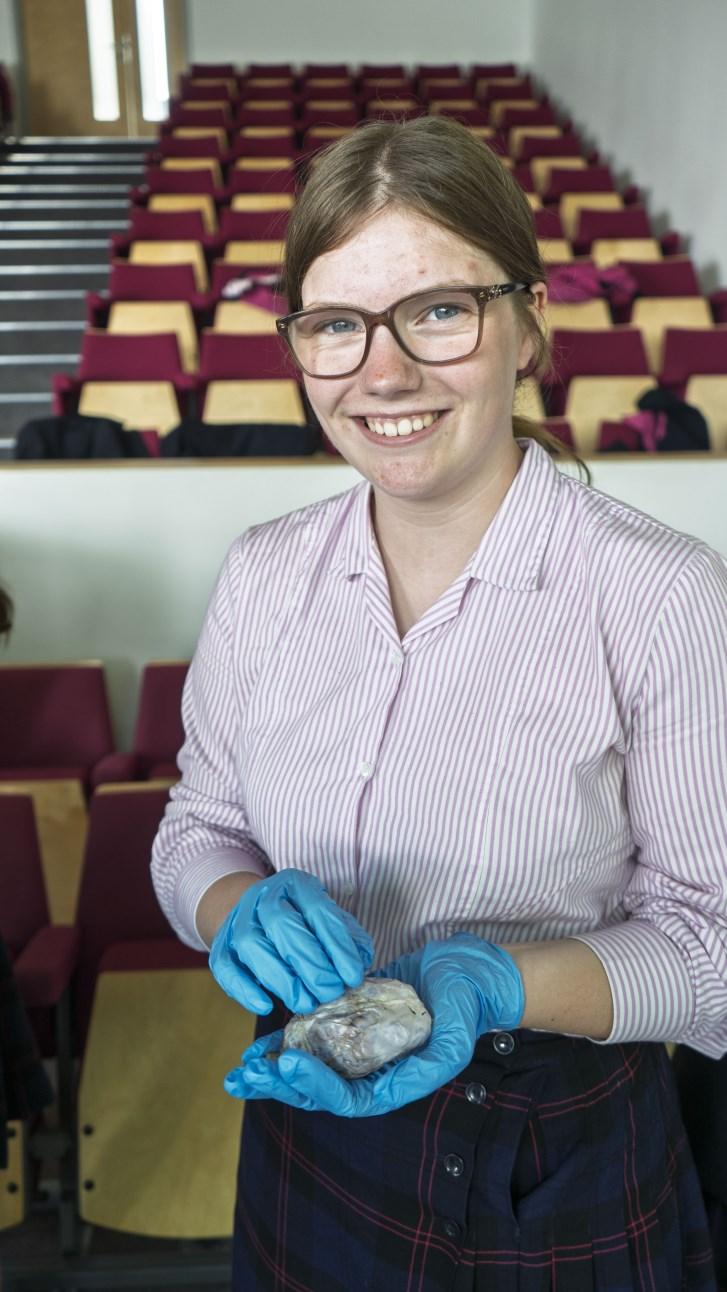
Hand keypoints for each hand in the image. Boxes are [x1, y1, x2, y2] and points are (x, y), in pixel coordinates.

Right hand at [209, 868, 373, 1015]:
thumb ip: (347, 938)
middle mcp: (263, 896)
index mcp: (295, 884)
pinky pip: (225, 967)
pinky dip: (244, 989)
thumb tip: (359, 963)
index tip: (353, 976)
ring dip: (280, 978)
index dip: (337, 945)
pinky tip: (265, 1006)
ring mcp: (238, 919)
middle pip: (281, 925)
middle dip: (309, 962)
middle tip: (330, 992)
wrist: (256, 914)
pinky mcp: (221, 945)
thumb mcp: (328, 920)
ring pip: (251, 944)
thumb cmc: (302, 922)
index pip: (318, 910)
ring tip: (305, 1003)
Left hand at [223, 933, 523, 1115]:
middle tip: (244, 1075)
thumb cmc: (465, 1006)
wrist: (471, 972)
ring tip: (241, 1067)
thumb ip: (426, 1068)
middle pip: (319, 1089)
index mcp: (394, 1083)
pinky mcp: (353, 1020)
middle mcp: (372, 1070)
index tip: (287, 1065)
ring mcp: (360, 1046)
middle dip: (280, 1084)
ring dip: (276, 1068)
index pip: (346, 1098)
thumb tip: (393, 1089)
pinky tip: (264, 1038)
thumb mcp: (453, 1040)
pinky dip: (290, 1038)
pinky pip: (317, 1035)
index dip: (314, 1087)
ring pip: (311, 1065)